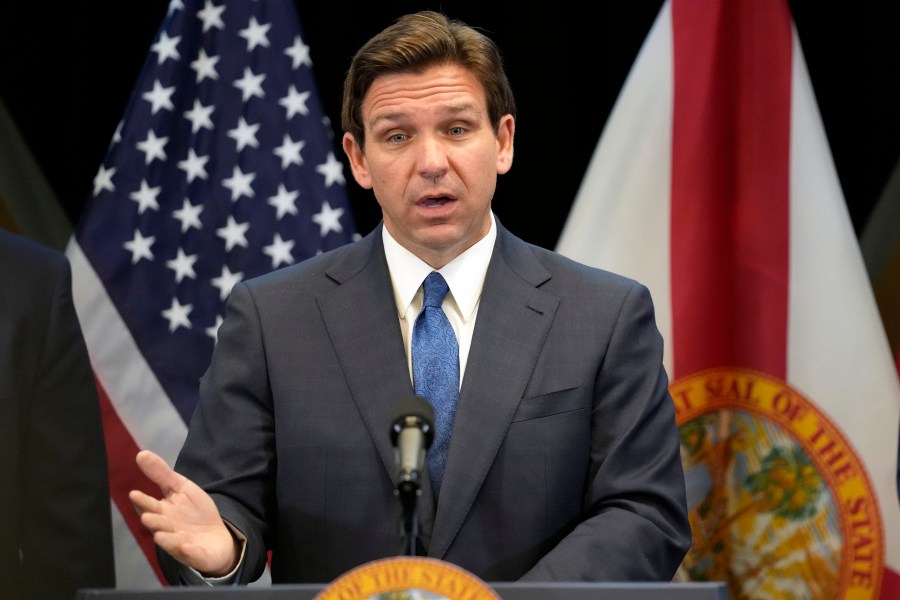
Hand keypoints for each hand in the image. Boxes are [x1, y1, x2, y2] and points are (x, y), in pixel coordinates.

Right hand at [129, 450, 238, 576]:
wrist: (216, 537)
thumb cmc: (194, 512)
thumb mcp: (181, 488)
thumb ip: (161, 474)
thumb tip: (141, 454)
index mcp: (163, 512)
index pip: (150, 506)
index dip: (143, 501)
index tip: (134, 494)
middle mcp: (168, 530)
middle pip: (159, 525)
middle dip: (154, 521)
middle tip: (147, 516)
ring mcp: (182, 544)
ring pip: (172, 542)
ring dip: (166, 539)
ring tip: (160, 535)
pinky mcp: (198, 555)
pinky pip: (193, 555)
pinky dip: (190, 552)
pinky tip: (187, 546)